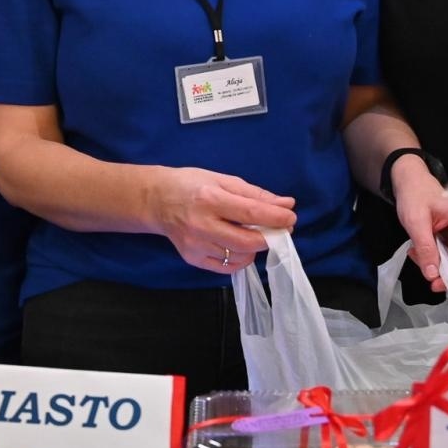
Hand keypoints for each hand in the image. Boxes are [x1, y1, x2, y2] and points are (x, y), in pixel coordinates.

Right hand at [151, 167, 296, 273]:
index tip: (291, 217)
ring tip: (254, 235)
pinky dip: (240, 259)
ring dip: (255, 248)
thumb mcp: (223, 180)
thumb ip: (255, 194)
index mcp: (210, 199)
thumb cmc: (191, 185)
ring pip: (239, 257)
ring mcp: (195, 245)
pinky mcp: (192, 258)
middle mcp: (201, 225)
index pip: (250, 213)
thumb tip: (286, 204)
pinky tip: (238, 246)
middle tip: (279, 230)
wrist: (156, 200)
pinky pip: (226, 267)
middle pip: (247, 241)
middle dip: (270, 237)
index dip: (276, 218)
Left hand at [389, 157, 447, 291]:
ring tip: (418, 257)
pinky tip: (417, 253)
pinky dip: (432, 261)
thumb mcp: (416, 221)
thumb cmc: (416, 194)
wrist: (409, 184)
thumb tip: (432, 273)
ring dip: (439, 269)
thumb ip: (425, 247)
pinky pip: (446, 260)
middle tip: (435, 283)